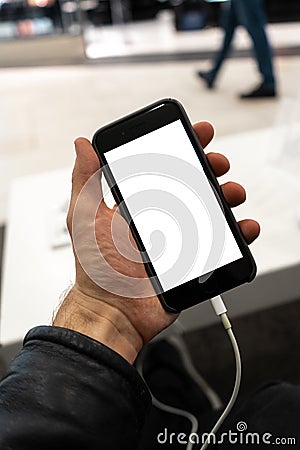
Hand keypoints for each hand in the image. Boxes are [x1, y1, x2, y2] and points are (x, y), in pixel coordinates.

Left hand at [53, 122, 259, 362]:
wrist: (115, 311)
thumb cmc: (97, 268)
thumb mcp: (86, 217)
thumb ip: (86, 180)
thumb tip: (82, 145)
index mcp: (138, 203)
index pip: (163, 166)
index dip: (181, 147)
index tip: (196, 133)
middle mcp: (161, 216)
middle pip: (192, 184)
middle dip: (210, 167)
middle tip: (217, 162)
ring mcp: (180, 238)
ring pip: (211, 209)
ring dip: (228, 194)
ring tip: (232, 193)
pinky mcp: (195, 259)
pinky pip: (222, 243)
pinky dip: (238, 233)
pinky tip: (243, 226)